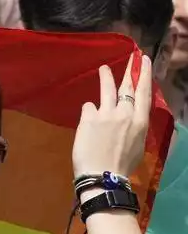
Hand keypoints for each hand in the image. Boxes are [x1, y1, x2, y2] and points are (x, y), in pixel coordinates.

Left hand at [73, 53, 152, 179]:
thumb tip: (129, 118)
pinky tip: (88, 123)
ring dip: (105, 78)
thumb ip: (133, 127)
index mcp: (140, 122)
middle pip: (127, 87)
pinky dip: (89, 112)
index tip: (143, 61)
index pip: (144, 93)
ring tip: (103, 69)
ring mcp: (106, 114)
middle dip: (129, 71)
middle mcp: (124, 113)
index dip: (144, 75)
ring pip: (106, 90)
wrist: (102, 175)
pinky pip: (88, 108)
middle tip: (132, 58)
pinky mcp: (88, 117)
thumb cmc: (122, 165)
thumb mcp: (138, 145)